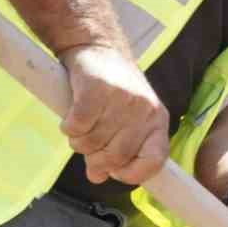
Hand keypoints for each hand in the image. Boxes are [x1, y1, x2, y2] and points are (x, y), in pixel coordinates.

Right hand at [58, 44, 169, 184]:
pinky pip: (76, 127)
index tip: (115, 171)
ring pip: (92, 144)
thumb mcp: (125, 121)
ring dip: (79, 141)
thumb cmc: (113, 91)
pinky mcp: (97, 91)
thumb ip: (115, 150)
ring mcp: (122, 101)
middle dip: (96, 158)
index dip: (133, 174)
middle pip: (116, 156)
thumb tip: (97, 178)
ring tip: (81, 126)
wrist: (98, 48)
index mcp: (158, 122)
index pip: (156, 161)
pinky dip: (68, 127)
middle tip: (88, 144)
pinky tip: (71, 117)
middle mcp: (145, 112)